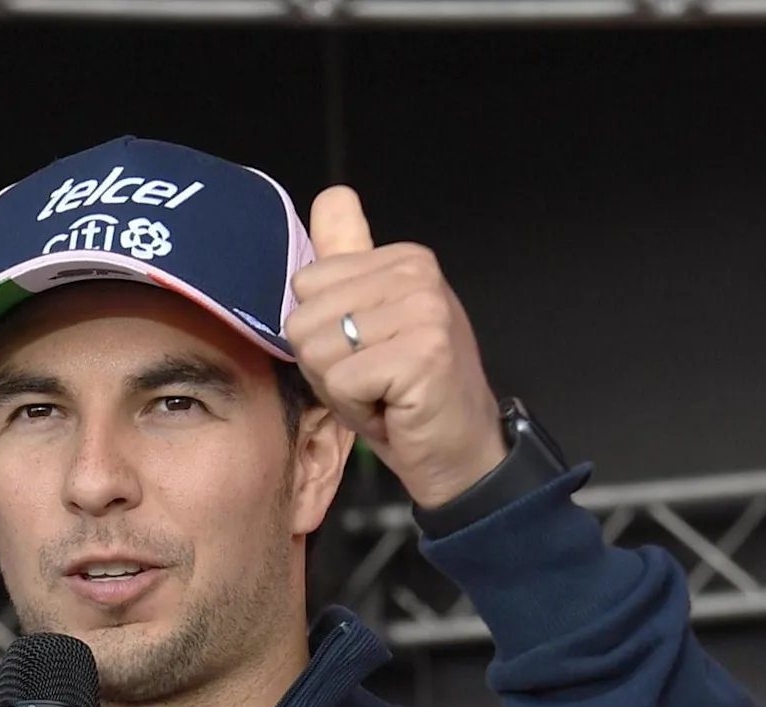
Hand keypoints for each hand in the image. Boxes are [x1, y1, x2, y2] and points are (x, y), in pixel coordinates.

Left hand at [286, 187, 508, 510]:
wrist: (462, 451)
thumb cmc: (407, 395)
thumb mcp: (369, 319)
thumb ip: (346, 259)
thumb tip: (332, 197)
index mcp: (403, 258)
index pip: (305, 285)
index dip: (323, 332)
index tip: (367, 352)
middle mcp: (417, 274)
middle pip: (303, 318)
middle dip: (327, 364)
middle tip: (374, 379)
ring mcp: (424, 311)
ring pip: (318, 350)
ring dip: (341, 389)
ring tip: (383, 392)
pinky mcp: (422, 353)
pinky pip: (341, 383)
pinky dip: (356, 409)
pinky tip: (392, 409)